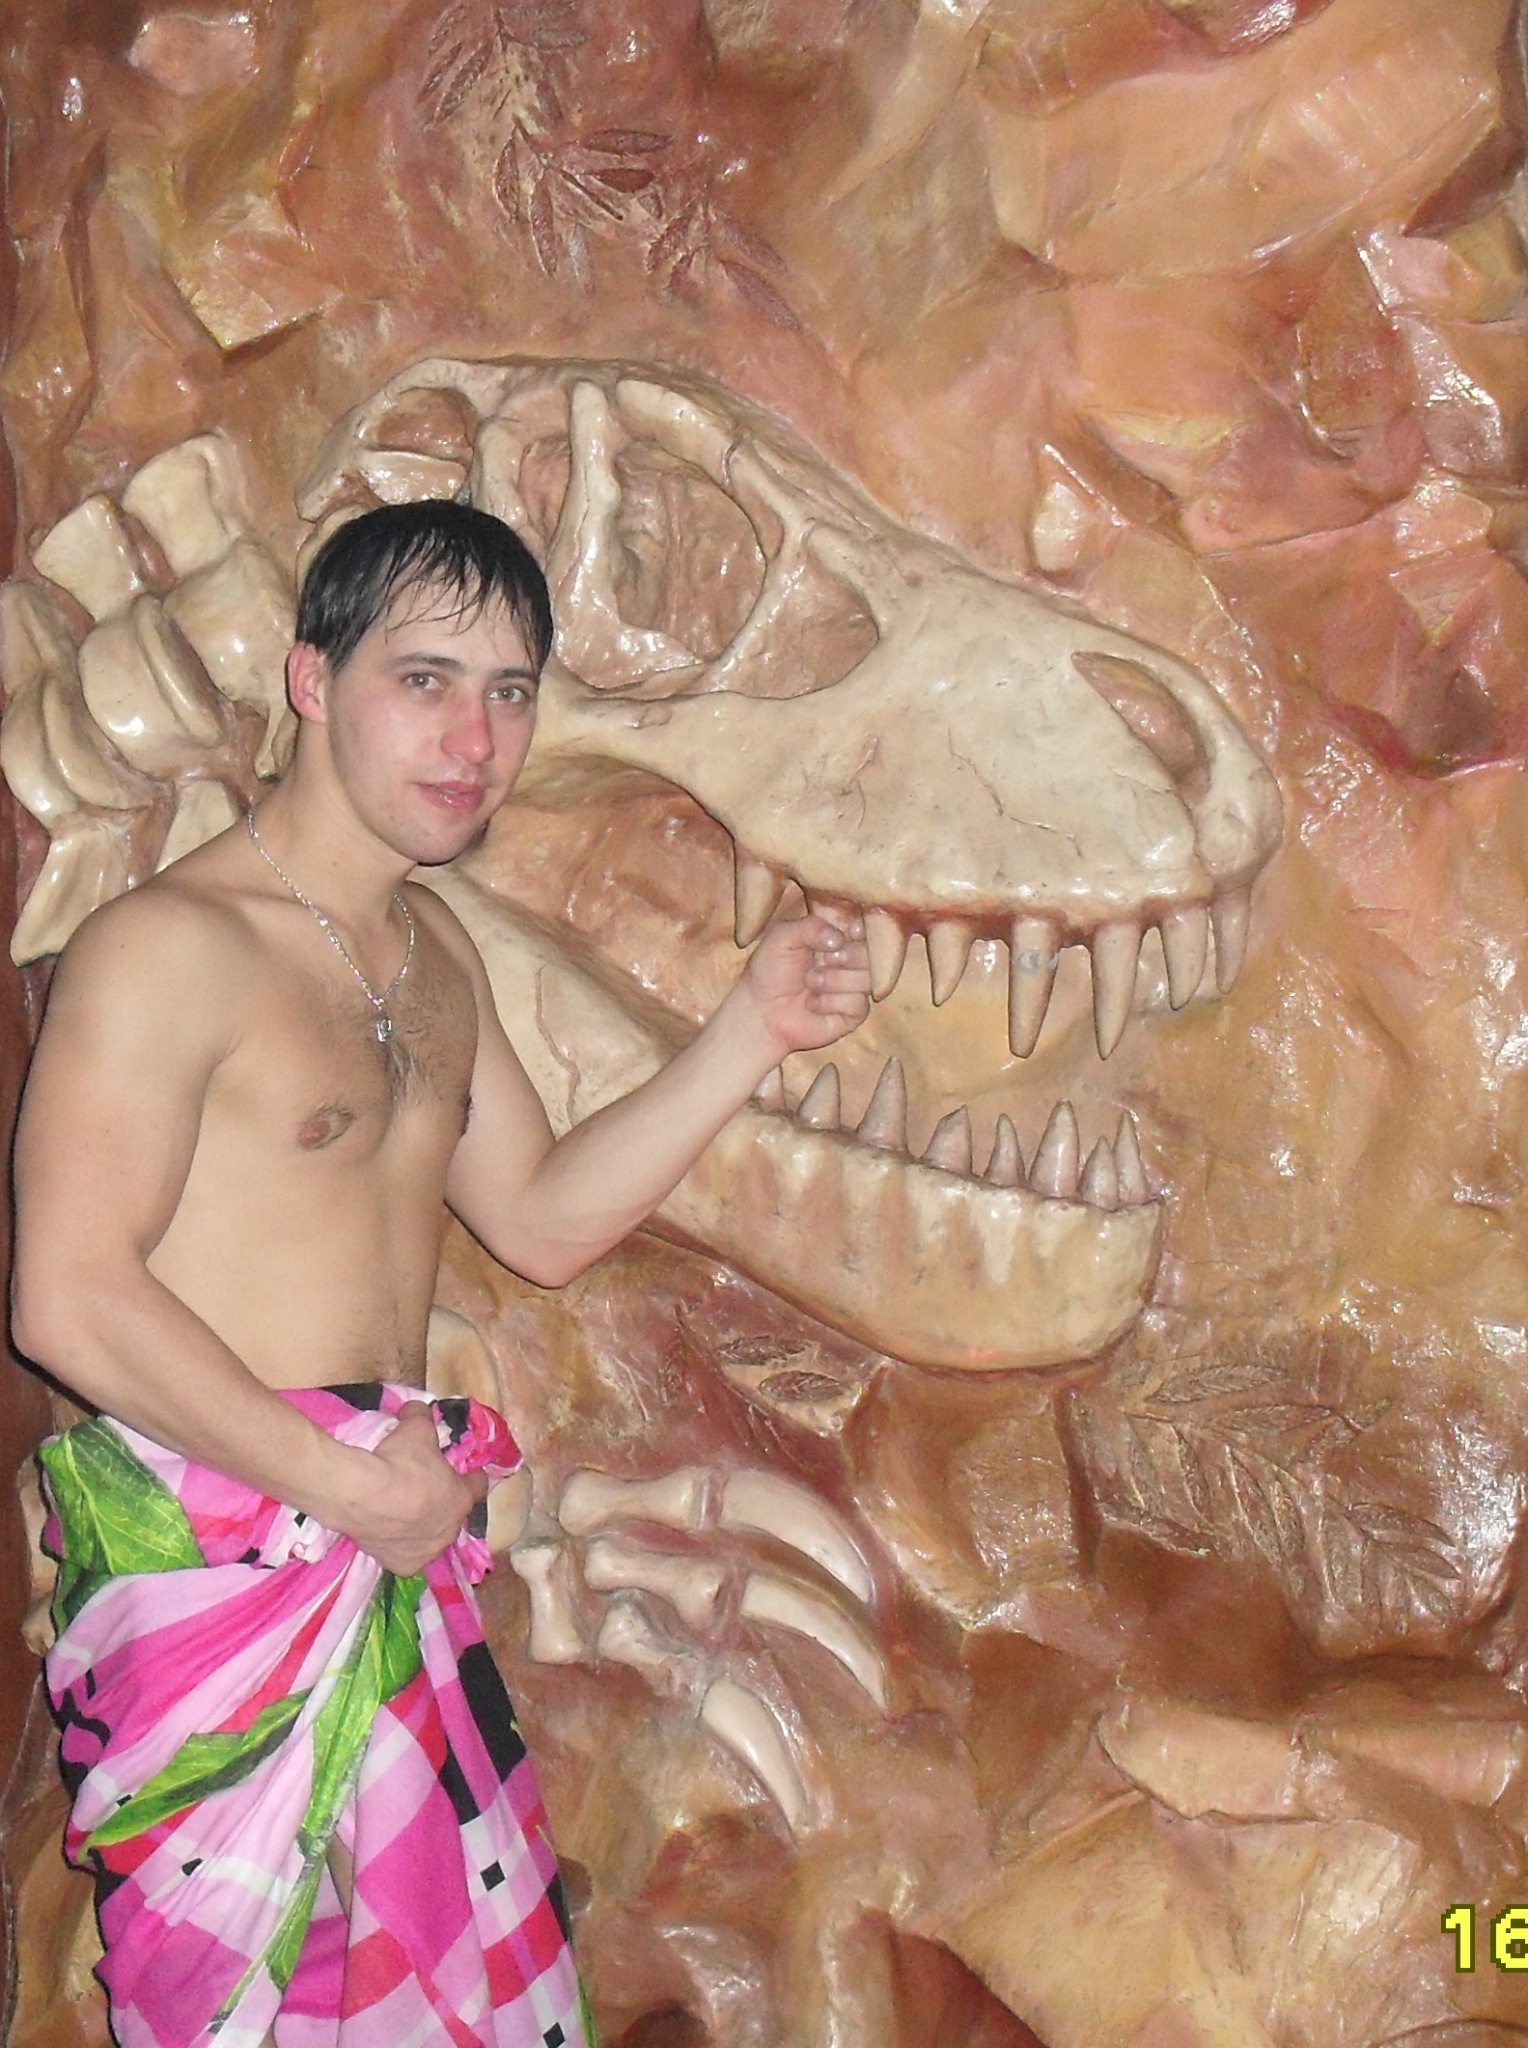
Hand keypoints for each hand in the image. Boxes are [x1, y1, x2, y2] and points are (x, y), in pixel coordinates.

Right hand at [343, 1403, 486, 1574]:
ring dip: (422, 1525)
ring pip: (429, 1537)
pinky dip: (399, 1544)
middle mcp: (449, 1530)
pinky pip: (405, 1554)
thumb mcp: (415, 1428)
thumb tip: (417, 1409)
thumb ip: (421, 1417)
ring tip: (401, 1510)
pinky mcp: (403, 1565)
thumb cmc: (398, 1461)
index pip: (477, 1485)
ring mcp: (427, 1551)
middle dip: (442, 1501)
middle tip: (423, 1488)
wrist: (361, 1494)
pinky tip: (388, 1531)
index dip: (468, 1474)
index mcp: (461, 1499)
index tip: (460, 1468)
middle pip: (452, 1514)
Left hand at [736, 910, 871, 1056]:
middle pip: (874, 954)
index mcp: (837, 938)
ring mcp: (854, 988)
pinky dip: (831, 1003)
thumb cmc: (770, 972)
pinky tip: (812, 1004)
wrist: (761, 1011)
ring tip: (810, 983)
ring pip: (867, 979)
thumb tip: (840, 939)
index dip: (864, 929)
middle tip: (824, 960)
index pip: (867, 928)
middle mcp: (851, 962)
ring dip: (834, 980)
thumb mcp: (783, 937)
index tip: (850, 931)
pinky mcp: (853, 1014)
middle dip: (849, 956)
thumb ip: (811, 927)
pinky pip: (858, 1004)